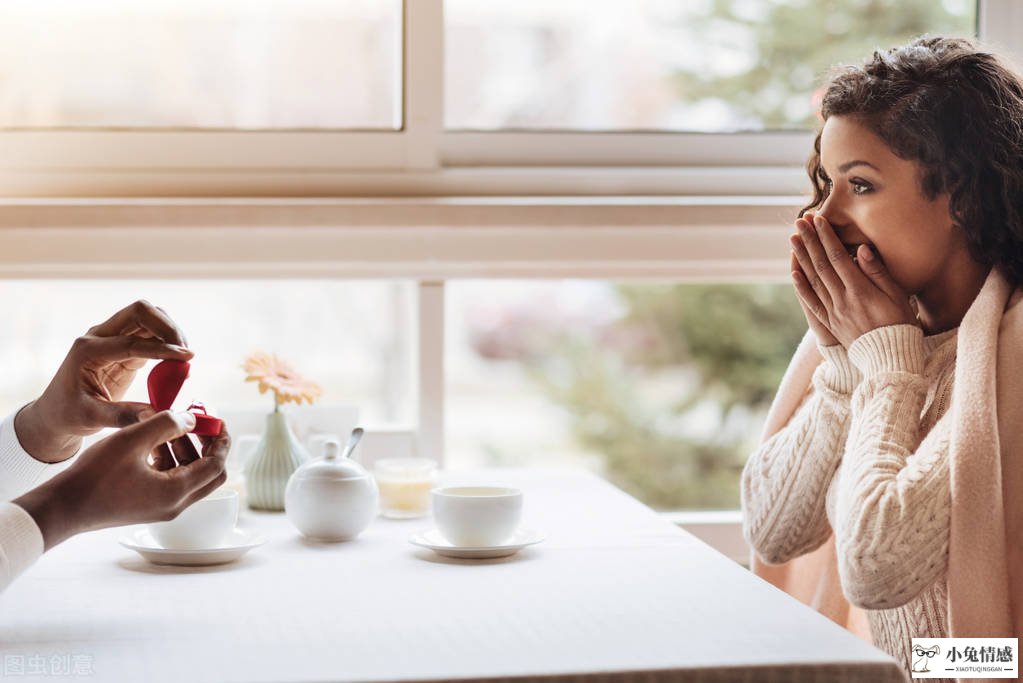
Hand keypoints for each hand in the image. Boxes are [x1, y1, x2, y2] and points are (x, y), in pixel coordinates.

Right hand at [13, 411, 230, 550]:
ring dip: (185, 449)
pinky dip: (169, 459)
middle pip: (209, 473)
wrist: (63, 507)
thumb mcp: (132, 440)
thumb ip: (166, 424)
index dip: (221, 440)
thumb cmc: (94, 475)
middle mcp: (175, 505)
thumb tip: (192, 419)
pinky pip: (171, 480)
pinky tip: (152, 440)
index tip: (217, 419)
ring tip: (168, 424)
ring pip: (189, 475)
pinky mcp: (148, 505)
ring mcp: (161, 507)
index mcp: (176, 492)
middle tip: (198, 421)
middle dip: (207, 445)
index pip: (216, 465)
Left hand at [15, 300, 194, 462]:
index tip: (186, 358)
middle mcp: (99, 336)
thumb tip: (155, 415)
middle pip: (140, 311)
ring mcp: (112, 338)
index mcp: (87, 350)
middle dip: (167, 327)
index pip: (131, 341)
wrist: (57, 412)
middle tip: (186, 352)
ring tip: (184, 357)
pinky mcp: (125, 346)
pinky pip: (151, 334)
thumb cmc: (69, 414)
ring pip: (149, 317)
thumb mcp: (92, 418)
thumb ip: (123, 415)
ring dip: (171, 331)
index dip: (161, 349)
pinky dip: (168, 342)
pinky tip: (177, 362)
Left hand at [790, 213, 918, 348]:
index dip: (827, 237)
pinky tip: (794, 273)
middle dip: (810, 241)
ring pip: (813, 281)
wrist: (890, 358)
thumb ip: (878, 272)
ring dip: (802, 259)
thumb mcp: (897, 295)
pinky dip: (802, 287)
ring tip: (793, 240)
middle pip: (821, 265)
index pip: (838, 258)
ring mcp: (834, 313)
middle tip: (800, 222)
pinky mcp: (830, 324)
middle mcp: (842, 300)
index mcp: (860, 291)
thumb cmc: (900, 324)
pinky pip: (811, 303)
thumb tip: (862, 248)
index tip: (818, 219)